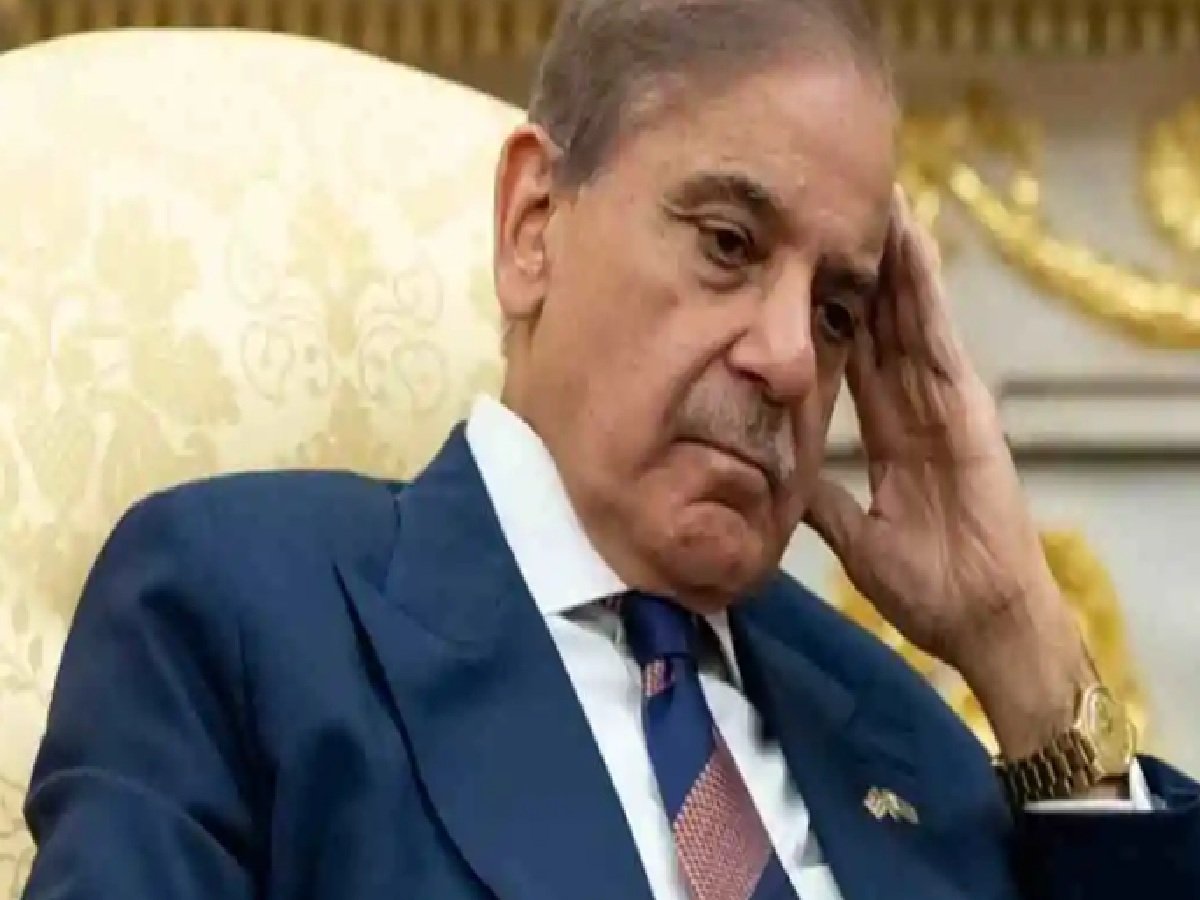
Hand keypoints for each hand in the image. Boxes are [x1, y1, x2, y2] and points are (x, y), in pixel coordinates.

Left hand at [805, 188, 1091, 757]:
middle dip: (861, 263)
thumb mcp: (855, 534)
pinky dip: (925, 289)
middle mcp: (917, 405)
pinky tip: (910, 243)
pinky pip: (938, 337)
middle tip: (834, 203)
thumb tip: (776, 476)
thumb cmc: (929, 585)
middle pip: (882, 319)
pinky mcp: (967, 409)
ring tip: (871, 196)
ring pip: (911, 314)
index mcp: (890, 430)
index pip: (855, 354)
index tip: (806, 260)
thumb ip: (821, 498)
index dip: (833, 306)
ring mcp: (945, 402)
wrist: (981, 618)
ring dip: (891, 256)